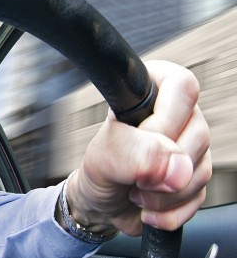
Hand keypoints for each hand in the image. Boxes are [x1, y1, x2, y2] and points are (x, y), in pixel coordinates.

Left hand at [68, 60, 211, 235]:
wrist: (99, 204)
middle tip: (131, 171)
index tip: (138, 140)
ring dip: (162, 194)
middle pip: (198, 133)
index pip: (182, 86)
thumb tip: (176, 167)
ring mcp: (191, 146)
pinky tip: (148, 207)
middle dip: (159, 166)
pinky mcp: (196, 176)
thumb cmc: (99, 169)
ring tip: (134, 190)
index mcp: (154, 91)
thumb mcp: (103, 156)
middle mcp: (179, 115)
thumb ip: (133, 153)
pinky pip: (199, 196)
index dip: (163, 121)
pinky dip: (170, 211)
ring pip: (200, 169)